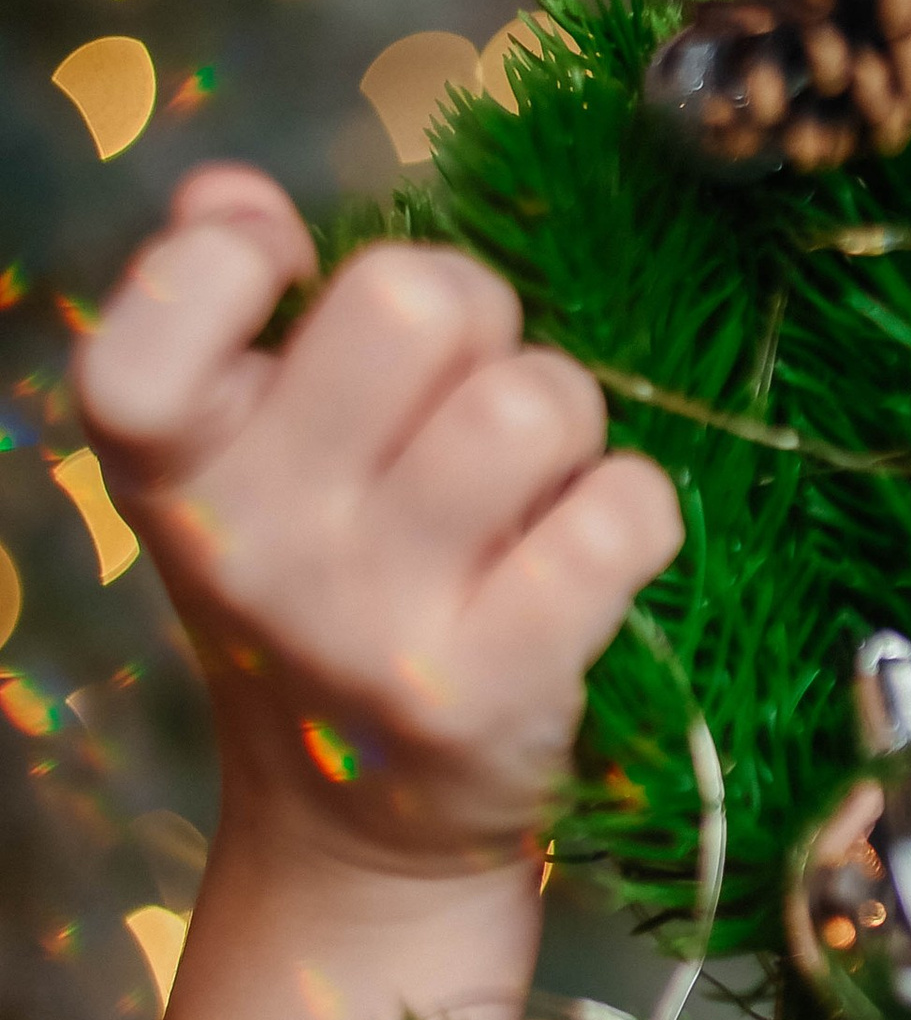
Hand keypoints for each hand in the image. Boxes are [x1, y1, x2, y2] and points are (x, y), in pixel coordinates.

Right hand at [76, 166, 683, 880]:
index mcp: (168, 467)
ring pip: (535, 401)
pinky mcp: (490, 685)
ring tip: (529, 484)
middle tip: (464, 392)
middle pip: (414, 299)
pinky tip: (587, 549)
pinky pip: (624, 510)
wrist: (360, 823)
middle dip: (474, 316)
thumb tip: (233, 196)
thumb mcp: (235, 463)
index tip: (288, 283)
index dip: (241, 254)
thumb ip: (217, 310)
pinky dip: (633, 509)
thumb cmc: (319, 590)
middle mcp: (250, 543)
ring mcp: (370, 622)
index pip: (171, 293)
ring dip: (564, 418)